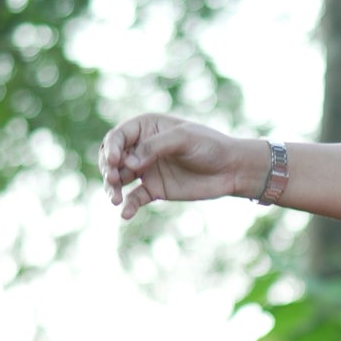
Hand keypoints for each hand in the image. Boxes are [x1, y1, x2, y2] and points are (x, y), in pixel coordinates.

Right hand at [100, 115, 266, 220]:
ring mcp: (147, 169)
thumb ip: (155, 147)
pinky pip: (134, 198)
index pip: (118, 136)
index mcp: (146, 127)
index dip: (111, 148)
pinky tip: (125, 213)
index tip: (115, 161)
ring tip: (115, 198)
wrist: (231, 170)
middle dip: (108, 169)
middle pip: (113, 158)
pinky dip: (128, 205)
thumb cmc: (210, 146)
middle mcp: (142, 148)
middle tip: (114, 179)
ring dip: (113, 187)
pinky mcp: (154, 189)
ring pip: (119, 178)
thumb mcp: (184, 139)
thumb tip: (128, 163)